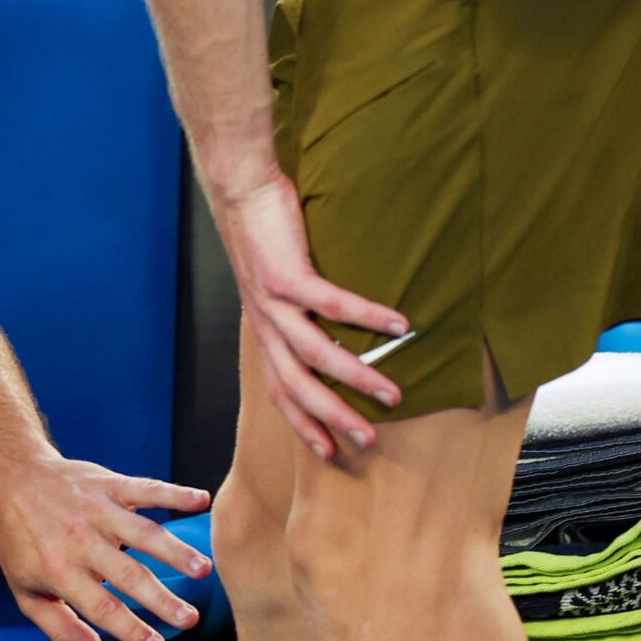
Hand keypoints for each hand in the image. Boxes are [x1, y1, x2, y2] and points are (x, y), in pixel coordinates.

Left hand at [0, 452, 213, 640]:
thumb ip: (60, 626)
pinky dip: (173, 493)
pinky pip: (145, 489)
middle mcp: (81, 540)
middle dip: (162, 599)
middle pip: (128, 574)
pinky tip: (200, 500)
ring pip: (142, 532)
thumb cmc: (19, 537)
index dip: (130, 629)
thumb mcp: (25, 591)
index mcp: (60, 570)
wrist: (10, 479)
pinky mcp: (109, 484)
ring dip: (175, 550)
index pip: (101, 607)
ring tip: (202, 568)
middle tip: (190, 618)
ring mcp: (97, 510)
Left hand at [213, 169, 410, 459]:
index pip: (281, 390)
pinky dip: (368, 317)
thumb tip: (331, 328)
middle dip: (332, 418)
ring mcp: (273, 302)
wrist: (240, 189)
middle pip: (298, 386)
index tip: (329, 451)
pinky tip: (400, 325)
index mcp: (264, 329)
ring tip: (393, 394)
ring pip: (317, 355)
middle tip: (367, 440)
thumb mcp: (276, 282)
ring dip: (357, 378)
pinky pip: (333, 305)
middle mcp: (266, 324)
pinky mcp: (287, 275)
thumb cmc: (264, 232)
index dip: (302, 423)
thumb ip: (298, 310)